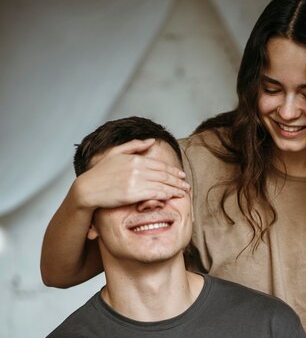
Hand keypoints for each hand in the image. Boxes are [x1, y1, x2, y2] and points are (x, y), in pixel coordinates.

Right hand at [73, 139, 189, 209]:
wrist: (87, 189)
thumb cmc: (100, 173)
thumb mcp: (115, 153)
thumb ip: (134, 146)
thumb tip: (151, 140)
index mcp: (135, 158)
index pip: (160, 165)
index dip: (173, 170)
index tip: (180, 175)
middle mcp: (137, 168)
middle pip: (164, 174)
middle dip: (177, 180)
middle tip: (186, 184)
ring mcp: (136, 181)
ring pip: (162, 184)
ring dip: (175, 188)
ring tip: (183, 192)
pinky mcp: (134, 193)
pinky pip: (155, 193)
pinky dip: (166, 195)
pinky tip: (173, 197)